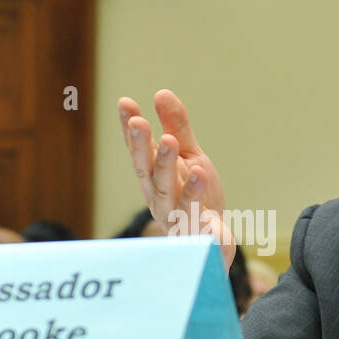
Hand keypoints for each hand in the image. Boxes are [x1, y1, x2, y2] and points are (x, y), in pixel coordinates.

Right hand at [117, 89, 234, 267]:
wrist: (212, 246)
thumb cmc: (196, 199)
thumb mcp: (190, 157)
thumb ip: (177, 128)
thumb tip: (161, 92)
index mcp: (153, 177)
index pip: (139, 150)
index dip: (131, 129)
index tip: (126, 103)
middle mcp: (158, 196)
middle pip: (146, 169)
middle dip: (141, 146)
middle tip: (139, 122)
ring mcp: (174, 215)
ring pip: (165, 190)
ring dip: (166, 165)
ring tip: (170, 141)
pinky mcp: (194, 231)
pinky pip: (193, 213)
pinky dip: (195, 195)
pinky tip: (200, 173)